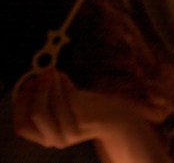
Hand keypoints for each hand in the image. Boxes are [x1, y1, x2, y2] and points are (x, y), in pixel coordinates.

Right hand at [12, 70, 150, 150]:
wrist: (113, 117)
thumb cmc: (85, 108)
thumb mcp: (61, 106)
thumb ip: (46, 96)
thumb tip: (37, 76)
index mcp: (44, 138)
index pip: (22, 126)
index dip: (21, 104)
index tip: (27, 84)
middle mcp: (54, 139)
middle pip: (35, 114)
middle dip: (36, 91)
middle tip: (40, 74)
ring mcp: (68, 133)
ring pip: (50, 105)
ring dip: (49, 85)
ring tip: (52, 72)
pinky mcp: (82, 122)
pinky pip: (66, 100)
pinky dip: (62, 85)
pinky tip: (63, 77)